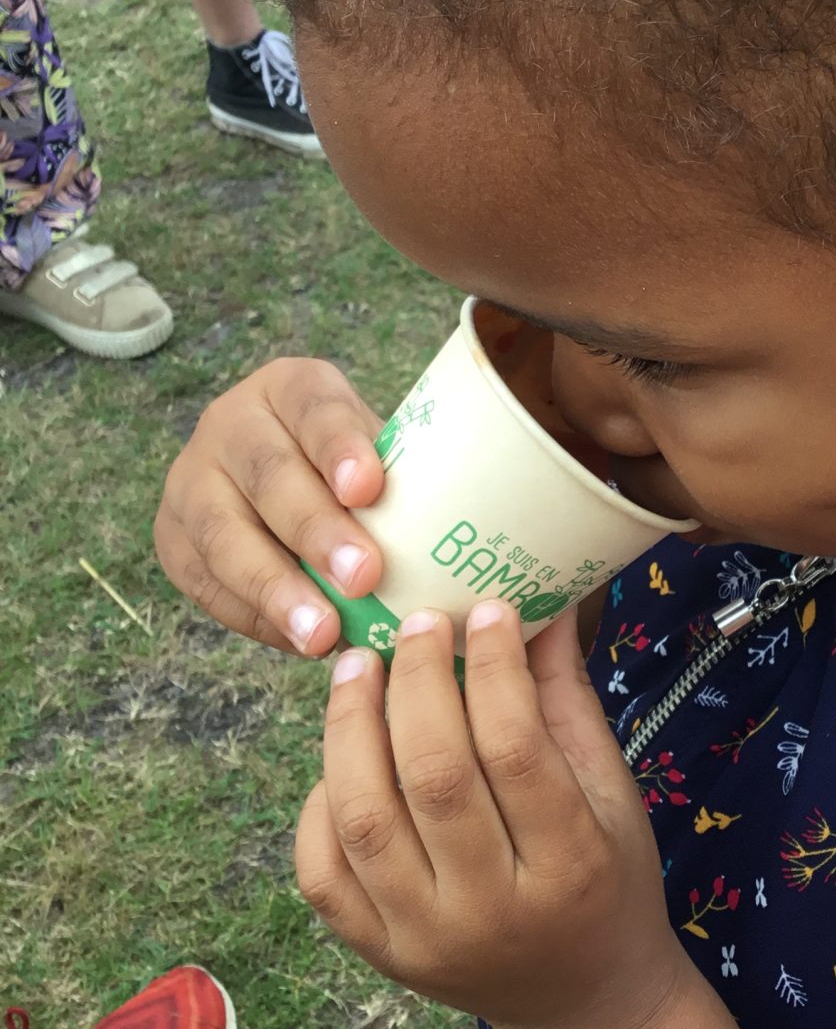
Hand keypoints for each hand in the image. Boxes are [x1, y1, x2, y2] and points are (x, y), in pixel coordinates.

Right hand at [156, 358, 384, 655]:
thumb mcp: (382, 456)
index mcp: (291, 387)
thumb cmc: (358, 478)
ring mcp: (192, 478)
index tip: (369, 489)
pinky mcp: (172, 536)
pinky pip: (205, 581)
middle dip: (316, 530)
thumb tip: (471, 541)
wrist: (291, 489)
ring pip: (223, 533)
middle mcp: (231, 422)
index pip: (315, 408)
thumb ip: (410, 483)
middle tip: (363, 577)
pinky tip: (296, 640)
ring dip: (275, 587)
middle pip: (268, 473)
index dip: (340, 447)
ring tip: (322, 633)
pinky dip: (254, 616)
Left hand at [295, 603, 689, 1028]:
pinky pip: (323, 872)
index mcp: (569, 865)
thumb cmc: (609, 882)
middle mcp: (491, 911)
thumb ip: (566, 702)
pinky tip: (340, 754)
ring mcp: (424, 941)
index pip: (516, 750)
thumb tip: (538, 605)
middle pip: (433, 777)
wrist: (586, 1003)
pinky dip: (319, 803)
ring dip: (350, 728)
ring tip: (358, 666)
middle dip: (417, 683)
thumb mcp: (614, 794)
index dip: (494, 669)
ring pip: (365, 819)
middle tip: (416, 623)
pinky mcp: (380, 956)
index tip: (485, 610)